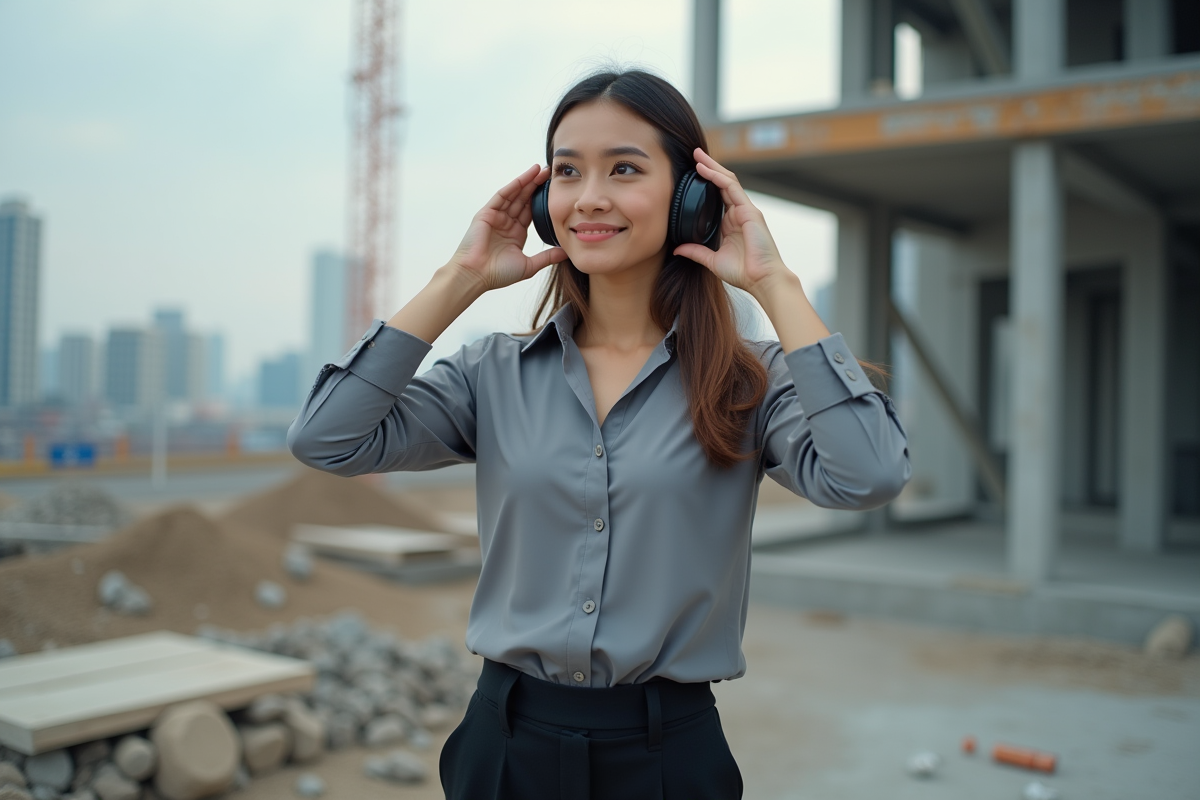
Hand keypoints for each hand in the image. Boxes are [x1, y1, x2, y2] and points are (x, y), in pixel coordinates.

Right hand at [448, 165, 566, 290]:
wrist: (476, 276)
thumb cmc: (498, 274)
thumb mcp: (529, 266)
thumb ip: (547, 257)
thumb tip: (567, 253)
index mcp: (516, 234)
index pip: (531, 211)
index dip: (543, 200)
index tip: (556, 190)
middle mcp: (506, 223)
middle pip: (524, 200)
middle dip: (536, 185)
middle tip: (550, 172)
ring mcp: (496, 216)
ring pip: (515, 194)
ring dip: (527, 181)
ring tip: (541, 170)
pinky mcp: (486, 213)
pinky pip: (502, 196)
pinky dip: (514, 185)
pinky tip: (526, 176)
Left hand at [672, 148, 797, 300]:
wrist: (762, 280)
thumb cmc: (743, 273)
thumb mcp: (712, 260)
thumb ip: (696, 251)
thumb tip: (678, 249)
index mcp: (731, 223)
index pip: (717, 196)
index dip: (706, 183)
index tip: (691, 174)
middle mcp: (739, 213)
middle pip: (722, 183)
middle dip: (709, 168)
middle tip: (693, 155)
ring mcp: (745, 210)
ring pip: (727, 181)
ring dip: (712, 167)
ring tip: (698, 156)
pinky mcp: (750, 211)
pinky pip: (731, 188)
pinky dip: (717, 177)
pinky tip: (705, 170)